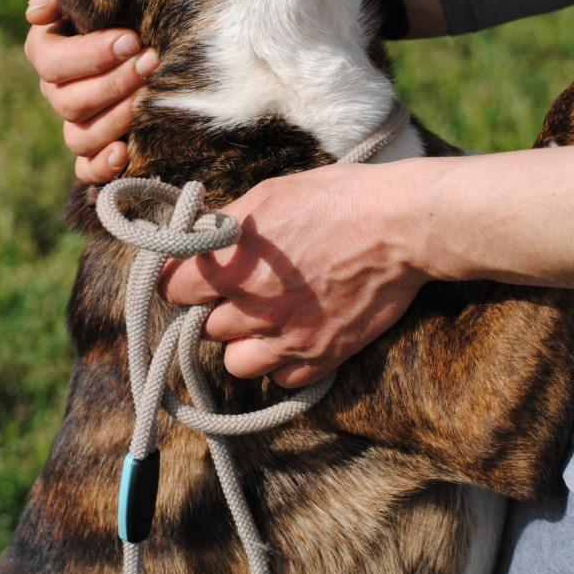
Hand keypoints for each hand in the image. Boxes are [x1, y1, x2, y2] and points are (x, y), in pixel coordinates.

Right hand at [24, 0, 157, 182]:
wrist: (148, 15)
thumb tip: (38, 13)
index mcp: (47, 51)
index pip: (53, 62)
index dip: (90, 55)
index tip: (130, 39)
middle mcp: (57, 91)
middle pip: (69, 102)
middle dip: (113, 83)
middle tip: (151, 62)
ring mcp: (76, 122)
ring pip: (79, 136)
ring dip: (114, 120)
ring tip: (148, 100)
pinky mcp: (98, 148)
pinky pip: (86, 170)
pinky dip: (102, 167)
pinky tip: (126, 152)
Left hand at [159, 163, 428, 388]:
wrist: (401, 225)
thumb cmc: (337, 198)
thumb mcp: (270, 193)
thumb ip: (227, 223)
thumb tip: (198, 236)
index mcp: (232, 264)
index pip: (172, 288)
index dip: (179, 280)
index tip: (189, 276)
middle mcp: (253, 307)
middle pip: (202, 327)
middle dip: (213, 309)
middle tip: (235, 290)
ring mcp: (287, 338)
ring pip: (235, 362)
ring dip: (241, 343)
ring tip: (260, 320)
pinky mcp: (322, 356)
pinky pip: (281, 379)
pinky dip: (282, 363)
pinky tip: (293, 335)